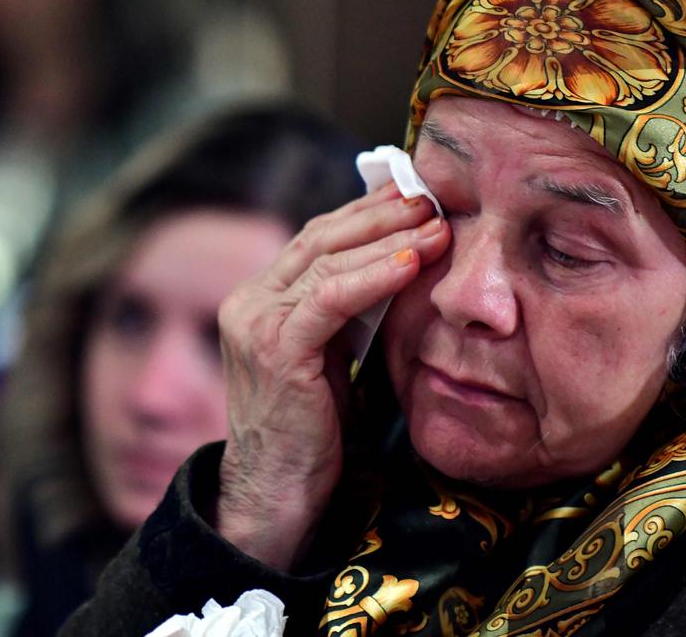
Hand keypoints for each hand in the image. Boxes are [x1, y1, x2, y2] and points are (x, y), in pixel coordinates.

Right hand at [215, 183, 450, 569]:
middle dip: (380, 213)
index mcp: (259, 298)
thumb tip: (394, 260)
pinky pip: (330, 299)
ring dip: (388, 238)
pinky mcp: (275, 348)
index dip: (365, 212)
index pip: (316, 239)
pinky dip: (374, 276)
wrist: (276, 491)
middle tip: (430, 196)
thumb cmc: (310, 428)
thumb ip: (343, 310)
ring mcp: (256, 322)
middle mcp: (249, 301)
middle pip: (321, 238)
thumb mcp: (327, 354)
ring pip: (328, 261)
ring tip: (436, 224)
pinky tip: (411, 263)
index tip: (411, 193)